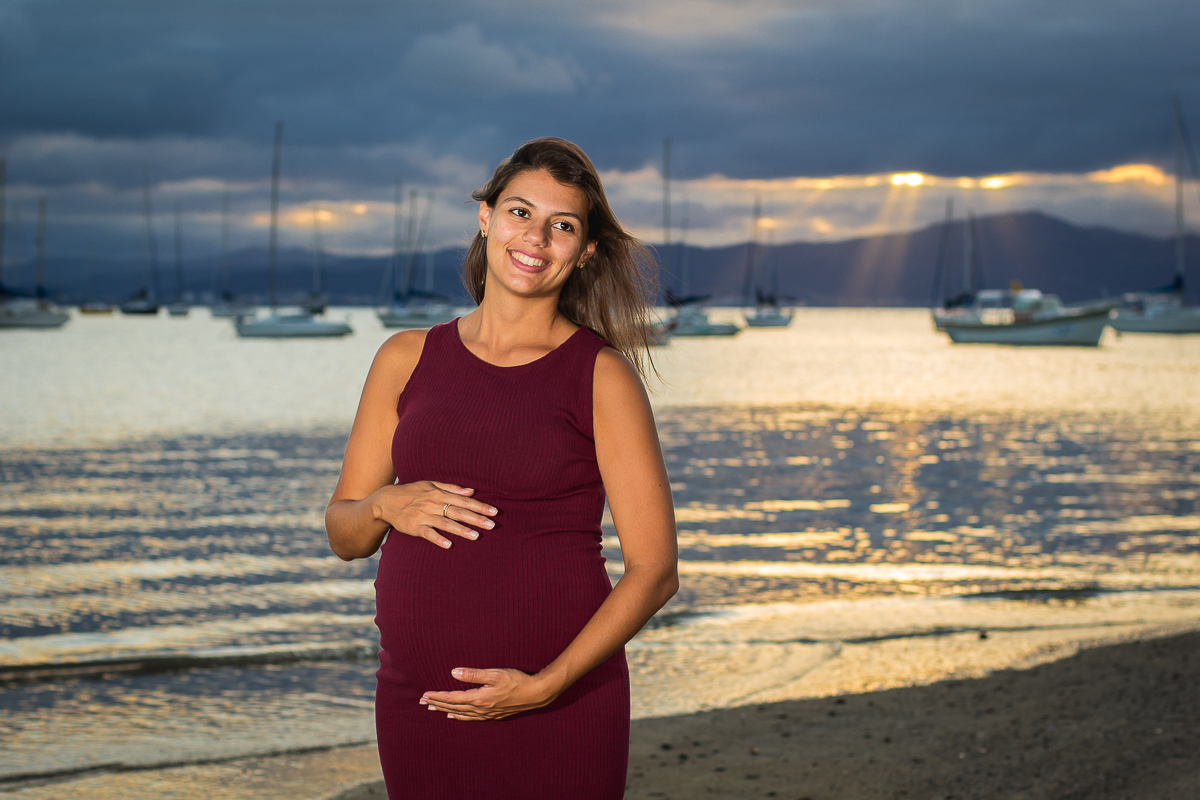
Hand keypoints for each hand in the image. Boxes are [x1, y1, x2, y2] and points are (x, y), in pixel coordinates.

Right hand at [370, 480, 496, 548]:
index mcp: (439, 493)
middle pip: (458, 511)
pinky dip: (438, 538)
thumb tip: (471, 491)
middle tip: (492, 525)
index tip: (494, 512)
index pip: (464, 500)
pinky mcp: (414, 527)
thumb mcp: (430, 484)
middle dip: (476, 518)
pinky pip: (428, 533)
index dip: (480, 506)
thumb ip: (451, 488)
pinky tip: (449, 545)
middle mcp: (433, 504)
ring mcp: (424, 516)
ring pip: (446, 523)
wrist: (386, 501)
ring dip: (461, 529)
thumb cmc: (412, 492)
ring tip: (476, 536)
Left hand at [419, 668, 558, 720]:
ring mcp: (486, 713)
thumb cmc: (516, 681)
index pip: (452, 697)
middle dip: (437, 703)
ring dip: (445, 710)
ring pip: (460, 713)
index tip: (425, 694)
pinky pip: (471, 718)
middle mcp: (480, 708)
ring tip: (433, 708)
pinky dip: (460, 717)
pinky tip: (455, 716)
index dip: (438, 696)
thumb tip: (454, 672)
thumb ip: (473, 674)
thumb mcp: (495, 673)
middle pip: (453, 707)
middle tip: (422, 702)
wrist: (536, 694)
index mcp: (478, 698)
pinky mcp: (493, 714)